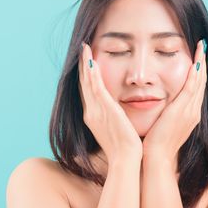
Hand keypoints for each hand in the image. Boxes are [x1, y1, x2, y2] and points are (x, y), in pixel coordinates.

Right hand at [78, 42, 142, 163]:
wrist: (125, 159)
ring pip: (87, 82)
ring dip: (85, 64)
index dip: (85, 76)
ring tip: (84, 48)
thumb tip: (117, 114)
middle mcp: (90, 112)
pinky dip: (92, 73)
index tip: (86, 62)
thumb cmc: (124, 149)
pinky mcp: (104, 109)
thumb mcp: (116, 130)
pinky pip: (95, 87)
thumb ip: (113, 119)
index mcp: (93, 117)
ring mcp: (95, 110)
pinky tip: (91, 61)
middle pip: (83, 84)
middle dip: (82, 66)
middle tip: (82, 49)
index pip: (87, 92)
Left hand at [142, 39, 207, 164]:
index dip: (197, 72)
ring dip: (201, 64)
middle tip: (202, 46)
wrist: (156, 157)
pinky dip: (195, 75)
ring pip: (199, 82)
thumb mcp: (162, 125)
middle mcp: (193, 112)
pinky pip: (191, 89)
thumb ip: (164, 115)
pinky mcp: (182, 111)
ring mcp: (190, 111)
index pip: (195, 89)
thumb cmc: (155, 145)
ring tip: (201, 48)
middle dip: (202, 63)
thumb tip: (159, 108)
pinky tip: (195, 63)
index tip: (197, 58)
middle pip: (201, 82)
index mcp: (189, 115)